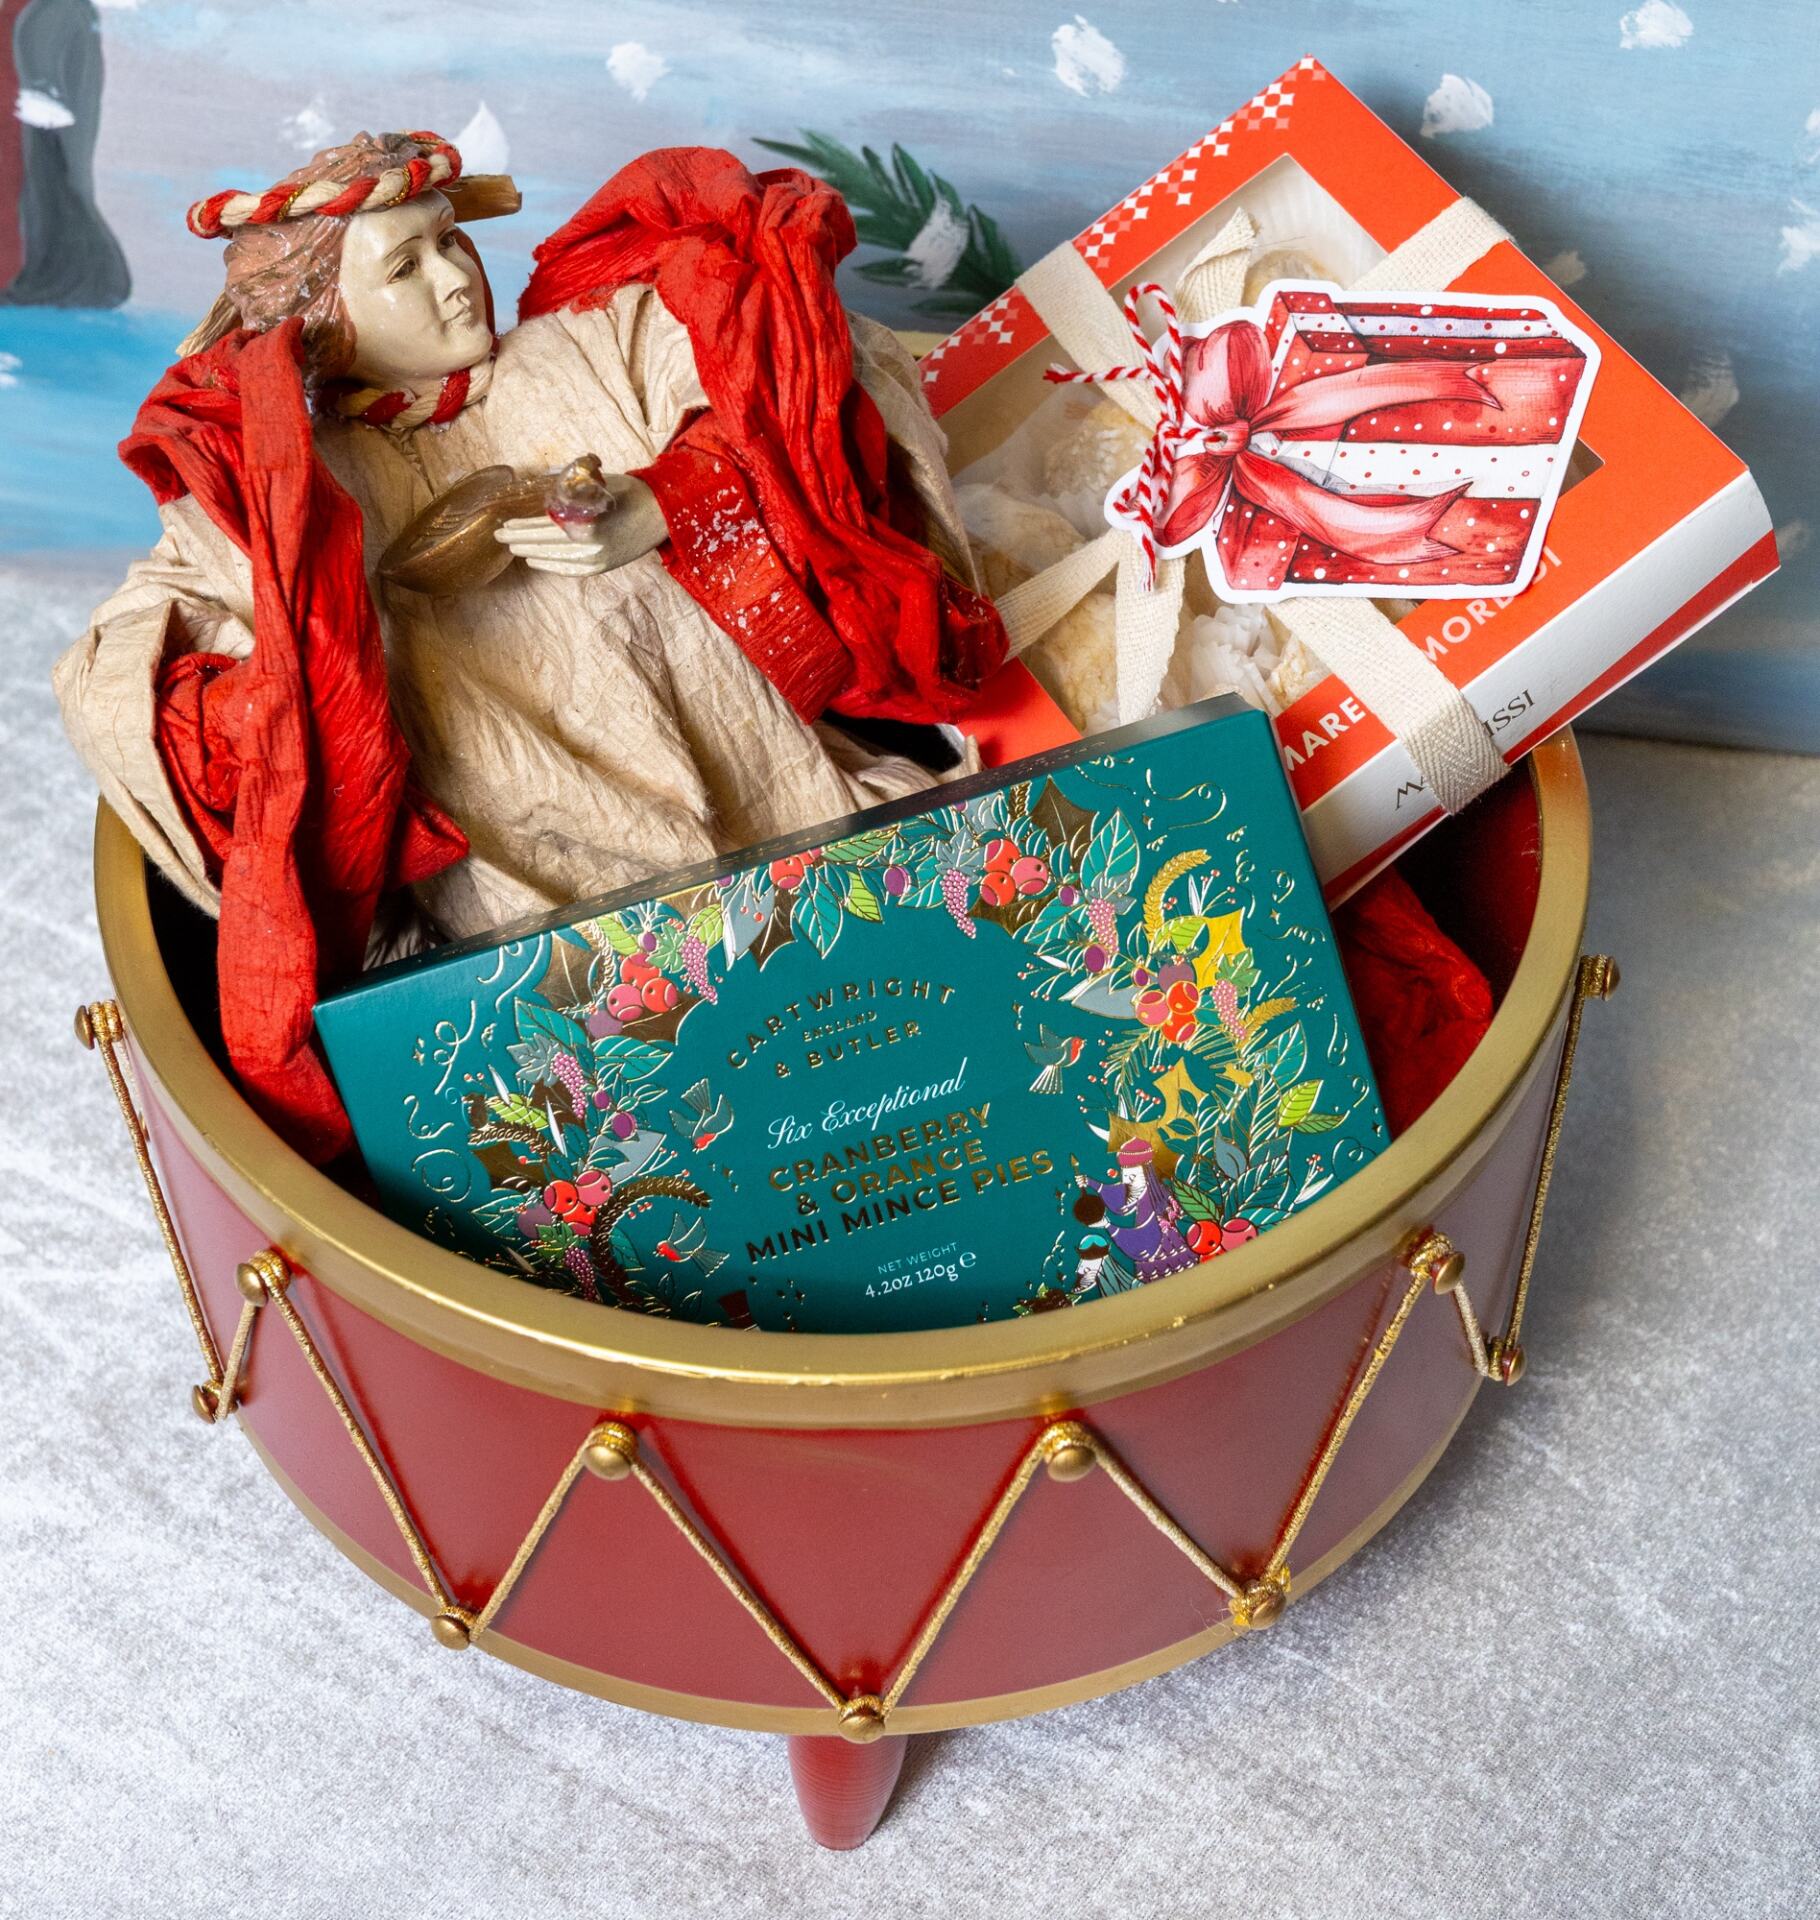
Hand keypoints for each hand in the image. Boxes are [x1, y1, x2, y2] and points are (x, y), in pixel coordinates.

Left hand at [493, 473, 666, 575]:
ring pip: (553, 558)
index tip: (504, 525)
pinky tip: (534, 560)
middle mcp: (589, 545)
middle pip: (544, 543)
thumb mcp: (596, 480)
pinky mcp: (602, 567)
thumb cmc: (629, 492)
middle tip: (499, 537)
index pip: (543, 525)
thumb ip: (568, 486)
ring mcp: (596, 559)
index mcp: (585, 521)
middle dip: (519, 540)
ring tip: (513, 548)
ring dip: (530, 553)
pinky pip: (569, 569)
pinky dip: (549, 566)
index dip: (522, 526)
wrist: (662, 514)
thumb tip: (539, 484)